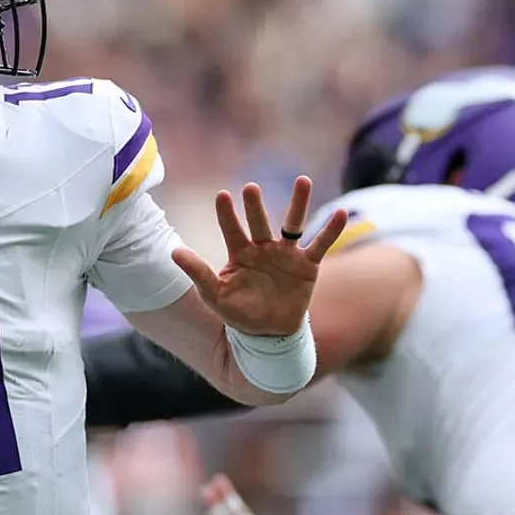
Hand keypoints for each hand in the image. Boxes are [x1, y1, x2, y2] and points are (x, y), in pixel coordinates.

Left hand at [173, 177, 347, 336]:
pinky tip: (341, 213)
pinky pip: (320, 245)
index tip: (221, 195)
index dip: (227, 214)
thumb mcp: (214, 295)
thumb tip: (173, 252)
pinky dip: (331, 230)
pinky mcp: (307, 266)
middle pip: (259, 222)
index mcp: (240, 253)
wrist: (267, 334)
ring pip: (292, 224)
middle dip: (255, 206)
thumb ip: (197, 273)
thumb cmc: (238, 313)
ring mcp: (286, 254)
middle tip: (251, 188)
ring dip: (298, 203)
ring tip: (303, 180)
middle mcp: (263, 248)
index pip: (231, 229)